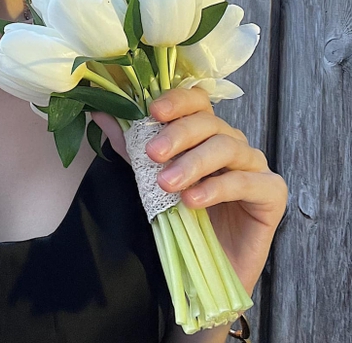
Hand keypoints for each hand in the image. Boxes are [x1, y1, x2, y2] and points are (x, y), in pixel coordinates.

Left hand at [92, 87, 287, 295]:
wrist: (207, 270)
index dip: (177, 101)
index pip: (198, 101)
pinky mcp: (272, 193)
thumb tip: (100, 112)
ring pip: (227, 148)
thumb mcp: (151, 176)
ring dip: (193, 163)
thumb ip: (131, 145)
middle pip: (210, 123)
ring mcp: (256, 166)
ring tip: (167, 184)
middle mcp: (234, 143)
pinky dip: (216, 188)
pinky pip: (245, 182)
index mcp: (208, 133)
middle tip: (152, 154)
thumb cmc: (183, 218)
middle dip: (178, 135)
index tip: (152, 112)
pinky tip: (193, 200)